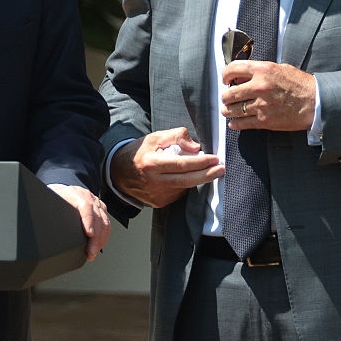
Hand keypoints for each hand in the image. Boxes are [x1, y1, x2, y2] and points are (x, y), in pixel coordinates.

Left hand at [47, 184, 110, 260]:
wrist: (62, 189)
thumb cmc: (55, 197)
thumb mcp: (51, 201)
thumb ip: (51, 211)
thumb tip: (46, 227)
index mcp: (74, 194)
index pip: (86, 206)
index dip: (88, 220)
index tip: (89, 234)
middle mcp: (88, 197)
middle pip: (97, 217)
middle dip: (96, 238)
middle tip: (90, 253)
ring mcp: (96, 202)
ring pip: (104, 221)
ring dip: (100, 240)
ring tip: (92, 253)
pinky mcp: (100, 208)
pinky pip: (106, 223)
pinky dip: (103, 236)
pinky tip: (98, 246)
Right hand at [110, 127, 224, 208]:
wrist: (119, 172)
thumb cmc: (140, 152)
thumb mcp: (155, 137)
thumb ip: (176, 136)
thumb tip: (195, 147)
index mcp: (151, 164)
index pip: (181, 164)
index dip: (200, 162)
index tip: (215, 159)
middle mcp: (153, 182)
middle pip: (186, 180)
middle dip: (207, 175)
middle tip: (221, 169)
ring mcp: (156, 195)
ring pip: (184, 188)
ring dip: (196, 179)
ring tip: (204, 169)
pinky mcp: (158, 203)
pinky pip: (178, 193)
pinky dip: (184, 185)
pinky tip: (184, 177)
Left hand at [221, 60, 314, 130]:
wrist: (316, 102)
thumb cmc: (300, 84)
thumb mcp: (279, 68)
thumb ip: (260, 70)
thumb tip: (242, 76)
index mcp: (262, 70)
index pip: (233, 69)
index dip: (225, 75)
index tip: (225, 79)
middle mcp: (259, 87)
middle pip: (229, 93)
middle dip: (226, 96)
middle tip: (227, 98)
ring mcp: (260, 105)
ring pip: (232, 110)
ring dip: (228, 110)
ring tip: (228, 110)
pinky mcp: (264, 120)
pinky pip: (241, 123)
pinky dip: (235, 124)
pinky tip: (234, 123)